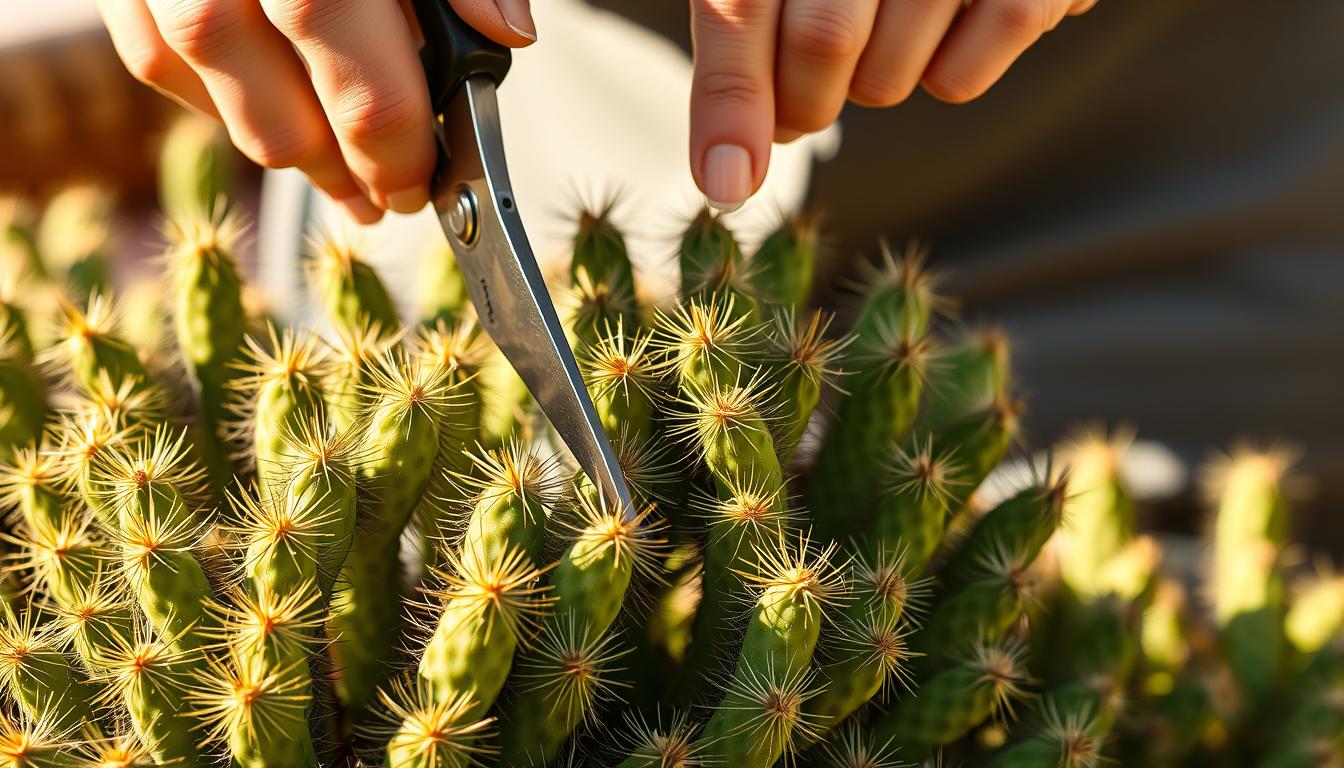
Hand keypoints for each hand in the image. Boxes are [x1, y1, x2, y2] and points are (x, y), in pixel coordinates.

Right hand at [98, 0, 536, 223]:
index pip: (329, 27)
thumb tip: (507, 35)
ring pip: (189, 59)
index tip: (421, 180)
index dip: (380, 128)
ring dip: (270, 139)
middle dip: (332, 157)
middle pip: (254, 62)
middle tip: (386, 198)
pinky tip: (267, 117)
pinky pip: (147, 39)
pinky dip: (208, 92)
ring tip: (334, 178)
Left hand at [691, 0, 1097, 210]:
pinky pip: (956, 81)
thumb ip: (749, 45)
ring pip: (886, 78)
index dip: (730, 102)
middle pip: (823, 44)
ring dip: (877, 81)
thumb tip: (732, 168)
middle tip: (808, 102)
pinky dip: (945, 75)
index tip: (725, 183)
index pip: (741, 9)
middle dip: (804, 103)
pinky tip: (952, 24)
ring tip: (896, 23)